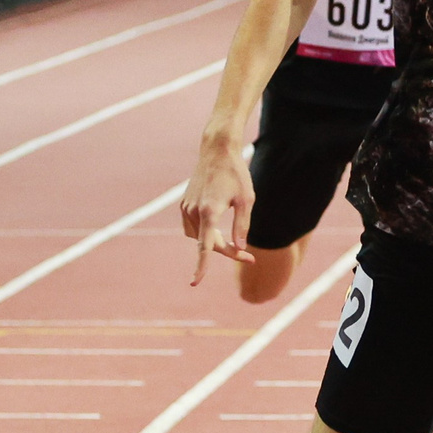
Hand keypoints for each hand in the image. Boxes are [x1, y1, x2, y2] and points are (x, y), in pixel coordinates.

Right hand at [179, 137, 255, 285]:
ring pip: (200, 237)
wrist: (217, 151)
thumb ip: (242, 226)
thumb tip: (240, 248)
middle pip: (208, 243)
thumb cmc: (236, 174)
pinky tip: (216, 221)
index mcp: (209, 211)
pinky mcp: (184, 205)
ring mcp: (186, 208)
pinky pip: (193, 228)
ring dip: (214, 241)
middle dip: (226, 251)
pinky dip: (205, 232)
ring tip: (231, 234)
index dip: (202, 266)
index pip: (205, 245)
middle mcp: (193, 211)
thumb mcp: (247, 200)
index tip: (196, 281)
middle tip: (249, 257)